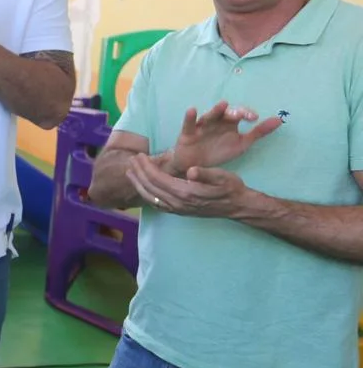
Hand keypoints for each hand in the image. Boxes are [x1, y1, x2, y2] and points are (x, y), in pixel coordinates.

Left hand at [127, 153, 253, 217]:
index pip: (157, 178)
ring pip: (150, 197)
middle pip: (150, 187)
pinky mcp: (178, 212)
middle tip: (130, 160)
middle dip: (138, 173)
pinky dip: (146, 194)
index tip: (139, 155)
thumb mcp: (223, 176)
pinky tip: (142, 187)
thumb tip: (191, 171)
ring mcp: (177, 209)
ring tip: (130, 172)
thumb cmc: (231, 188)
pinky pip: (156, 204)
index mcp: (185, 192)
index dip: (146, 167)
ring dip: (138, 184)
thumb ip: (206, 174)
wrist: (237, 206)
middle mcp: (178, 203)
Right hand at [166, 100, 281, 175]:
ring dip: (216, 111)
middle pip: (225, 113)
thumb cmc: (218, 152)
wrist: (196, 167)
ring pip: (209, 116)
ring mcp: (201, 126)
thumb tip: (280, 119)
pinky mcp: (187, 133)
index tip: (254, 118)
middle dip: (233, 112)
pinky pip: (188, 124)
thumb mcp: (242, 144)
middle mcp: (216, 122)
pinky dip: (190, 117)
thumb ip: (259, 132)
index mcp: (229, 123)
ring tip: (223, 105)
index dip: (246, 114)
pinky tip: (192, 110)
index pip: (239, 114)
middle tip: (240, 115)